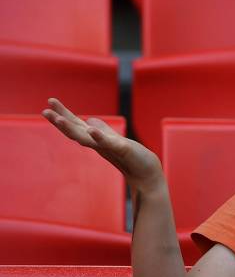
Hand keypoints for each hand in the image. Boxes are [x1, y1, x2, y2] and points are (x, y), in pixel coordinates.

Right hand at [42, 98, 163, 194]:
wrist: (147, 174)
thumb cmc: (133, 158)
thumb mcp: (114, 140)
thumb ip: (102, 131)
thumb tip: (89, 121)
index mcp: (97, 140)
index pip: (77, 126)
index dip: (63, 115)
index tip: (50, 102)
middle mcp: (100, 145)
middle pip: (76, 132)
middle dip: (60, 122)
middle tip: (44, 111)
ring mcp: (110, 148)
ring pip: (87, 139)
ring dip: (73, 129)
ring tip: (59, 119)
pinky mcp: (124, 151)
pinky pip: (110, 143)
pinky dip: (100, 137)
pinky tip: (92, 129)